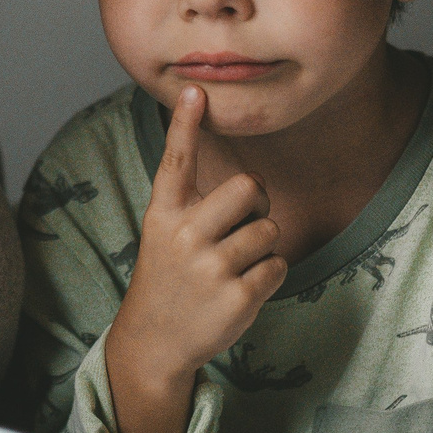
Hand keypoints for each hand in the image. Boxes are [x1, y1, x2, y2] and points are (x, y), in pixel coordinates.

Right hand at [106, 86, 285, 432]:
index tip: (196, 91)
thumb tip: (239, 176)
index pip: (177, 161)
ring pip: (269, 231)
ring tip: (233, 268)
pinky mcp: (236, 299)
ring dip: (262, 248)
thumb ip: (192, 202)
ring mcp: (209, 268)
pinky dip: (269, 277)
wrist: (154, 340)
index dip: (186, 124)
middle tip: (242, 226)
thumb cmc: (171, 276)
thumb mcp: (164, 233)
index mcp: (164, 214)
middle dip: (257, 203)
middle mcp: (184, 236)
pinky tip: (241, 290)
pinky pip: (278, 267)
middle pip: (248, 187)